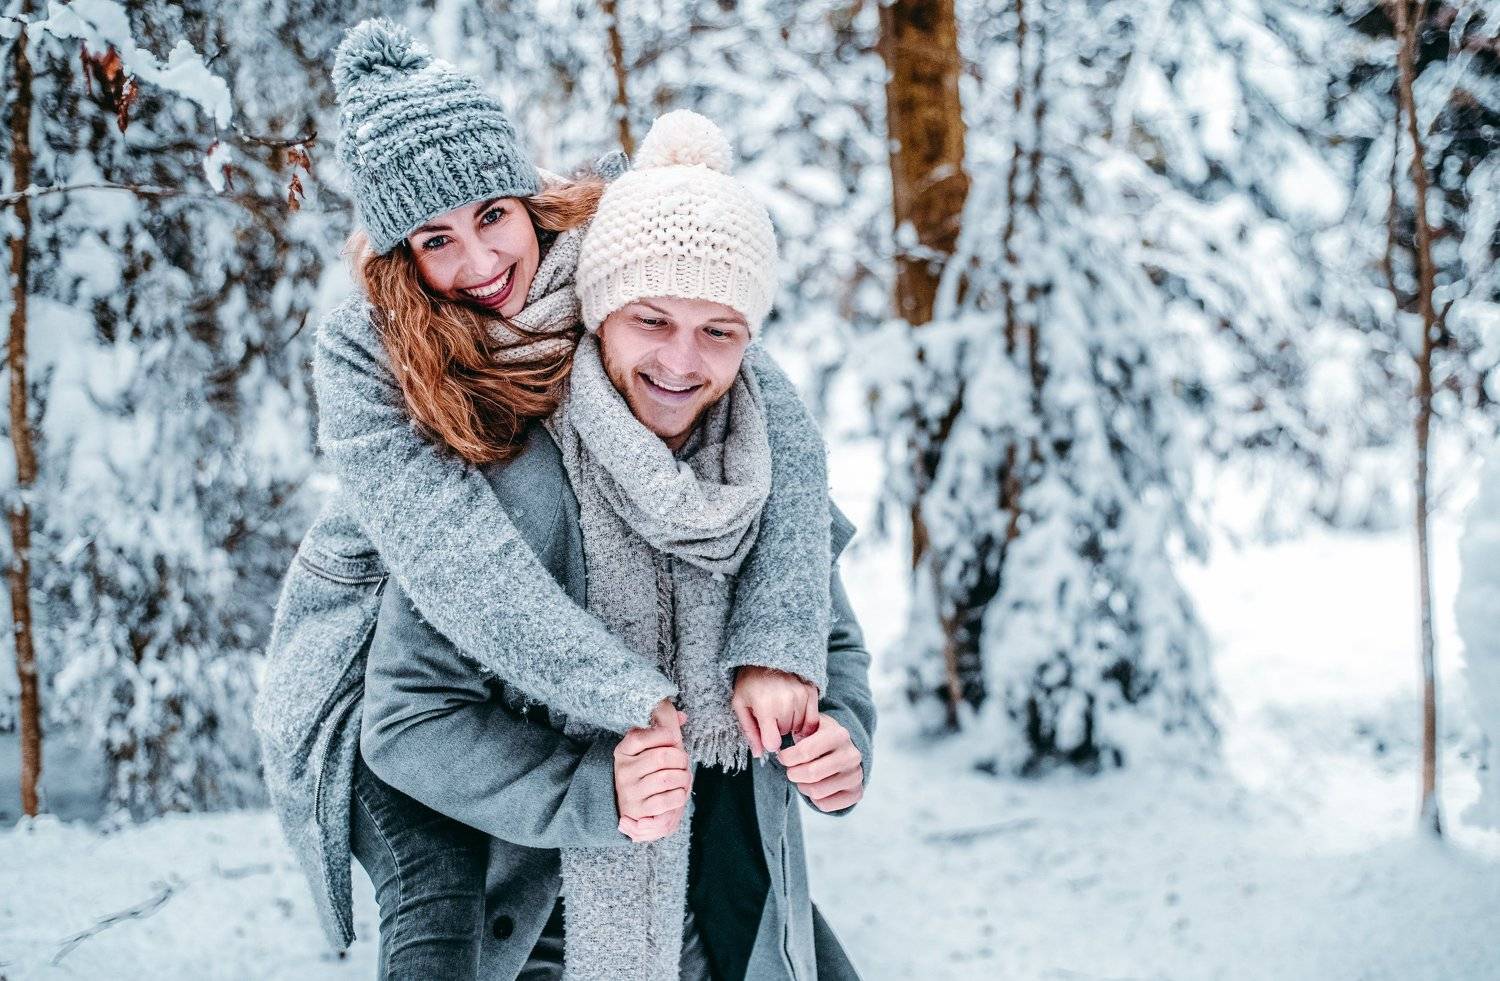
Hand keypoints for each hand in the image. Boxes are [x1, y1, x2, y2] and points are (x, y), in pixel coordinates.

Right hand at [614, 700, 690, 842]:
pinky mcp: (638, 811)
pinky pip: (667, 800)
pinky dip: (680, 795)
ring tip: (684, 778)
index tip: (674, 738)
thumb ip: (665, 725)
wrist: (630, 805)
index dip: (664, 734)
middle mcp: (623, 771)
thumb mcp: (649, 747)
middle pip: (662, 756)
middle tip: (684, 763)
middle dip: (681, 758)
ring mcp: (629, 792)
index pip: (640, 736)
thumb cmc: (646, 771)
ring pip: (667, 778)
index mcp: (623, 751)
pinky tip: (679, 793)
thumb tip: (683, 716)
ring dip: (684, 778)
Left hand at [732, 666, 818, 758]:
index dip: (769, 742)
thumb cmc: (749, 682)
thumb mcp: (740, 705)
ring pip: (799, 726)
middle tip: (770, 714)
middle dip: (777, 728)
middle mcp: (785, 701)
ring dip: (791, 723)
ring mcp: (800, 695)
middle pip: (785, 733)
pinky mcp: (811, 691)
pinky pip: (813, 719)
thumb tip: (759, 754)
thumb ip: (750, 731)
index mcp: (764, 706)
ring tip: (781, 709)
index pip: (773, 742)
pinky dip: (805, 721)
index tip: (765, 735)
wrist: (766, 655)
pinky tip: (796, 715)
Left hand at [778, 712, 863, 812]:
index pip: (805, 751)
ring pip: (816, 792)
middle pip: (811, 774)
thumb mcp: (808, 726)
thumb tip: (772, 744)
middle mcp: (852, 755)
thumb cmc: (818, 738)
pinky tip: (816, 787)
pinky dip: (814, 800)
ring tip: (803, 778)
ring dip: (803, 787)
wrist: (843, 750)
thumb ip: (792, 730)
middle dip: (793, 774)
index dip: (787, 758)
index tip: (782, 757)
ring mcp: (856, 775)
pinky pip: (825, 805)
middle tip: (791, 771)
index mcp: (839, 735)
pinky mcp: (856, 793)